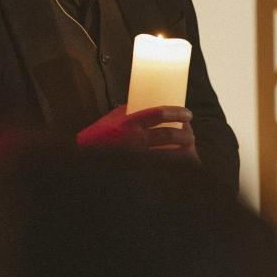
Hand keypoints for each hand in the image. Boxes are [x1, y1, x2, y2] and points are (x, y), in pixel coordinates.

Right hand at [77, 105, 198, 161]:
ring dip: (185, 152)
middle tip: (190, 133)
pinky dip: (175, 167)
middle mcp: (134, 141)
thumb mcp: (112, 120)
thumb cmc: (99, 137)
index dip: (177, 112)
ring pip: (170, 156)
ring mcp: (137, 159)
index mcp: (128, 124)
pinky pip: (163, 170)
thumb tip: (149, 103)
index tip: (187, 114)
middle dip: (186, 134)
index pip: (158, 113)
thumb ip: (129, 112)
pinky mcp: (139, 173)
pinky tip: (181, 165)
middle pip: (169, 135)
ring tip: (189, 148)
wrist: (86, 161)